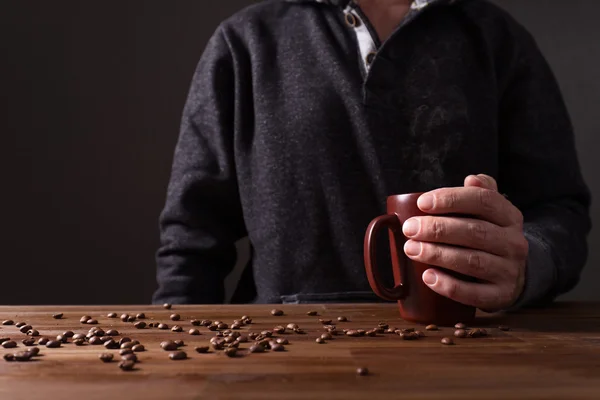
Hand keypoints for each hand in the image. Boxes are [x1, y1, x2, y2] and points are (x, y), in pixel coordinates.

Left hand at [402, 174, 527, 310]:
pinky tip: (428, 277)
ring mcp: (510, 271)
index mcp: (509, 216)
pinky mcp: (502, 295)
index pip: (483, 201)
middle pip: (475, 232)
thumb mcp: (492, 213)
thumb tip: (471, 179)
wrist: (516, 274)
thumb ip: (481, 193)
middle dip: (437, 229)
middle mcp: (514, 243)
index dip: (451, 199)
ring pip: (472, 262)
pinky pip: (474, 294)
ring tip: (411, 249)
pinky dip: (449, 286)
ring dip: (438, 255)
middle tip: (409, 229)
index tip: (422, 203)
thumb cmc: (490, 237)